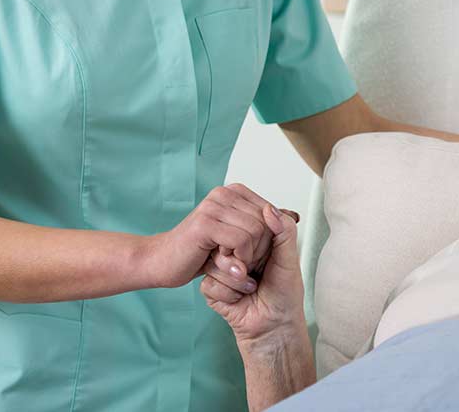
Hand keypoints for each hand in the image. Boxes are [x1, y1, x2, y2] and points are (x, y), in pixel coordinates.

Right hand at [144, 184, 273, 290]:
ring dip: (247, 258)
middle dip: (258, 250)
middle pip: (267, 222)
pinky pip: (242, 241)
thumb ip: (270, 227)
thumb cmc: (200, 254)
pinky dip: (238, 260)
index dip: (267, 239)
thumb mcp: (242, 239)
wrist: (163, 266)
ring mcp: (215, 205)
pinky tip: (224, 266)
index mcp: (236, 192)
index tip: (249, 253)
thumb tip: (294, 215)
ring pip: (257, 232)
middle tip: (240, 263)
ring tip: (231, 265)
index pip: (273, 212)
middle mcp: (226, 193)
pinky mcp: (206, 223)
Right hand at [201, 204, 305, 346]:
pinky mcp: (210, 287)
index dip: (258, 239)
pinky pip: (210, 281)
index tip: (268, 255)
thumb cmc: (283, 292)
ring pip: (217, 261)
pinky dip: (229, 293)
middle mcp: (235, 250)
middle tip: (258, 271)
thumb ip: (284, 230)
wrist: (273, 327)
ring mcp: (221, 268)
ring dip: (238, 279)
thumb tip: (268, 207)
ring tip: (251, 286)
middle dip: (248, 260)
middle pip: (229, 241)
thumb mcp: (289, 257)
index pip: (247, 223)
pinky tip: (239, 299)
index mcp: (255, 239)